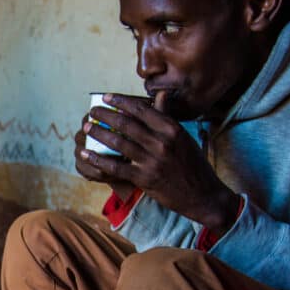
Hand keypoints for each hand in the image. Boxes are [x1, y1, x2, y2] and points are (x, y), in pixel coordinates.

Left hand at [79, 93, 239, 232]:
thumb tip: (161, 95)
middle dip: (105, 115)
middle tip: (92, 111)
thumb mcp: (184, 136)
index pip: (141, 109)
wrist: (203, 195)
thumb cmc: (194, 164)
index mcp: (172, 128)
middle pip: (126, 123)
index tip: (106, 97)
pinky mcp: (144, 178)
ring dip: (99, 133)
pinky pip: (115, 167)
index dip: (120, 101)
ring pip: (118, 142)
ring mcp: (152, 161)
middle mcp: (162, 142)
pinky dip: (98, 160)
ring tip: (87, 128)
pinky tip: (86, 154)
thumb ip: (168, 117)